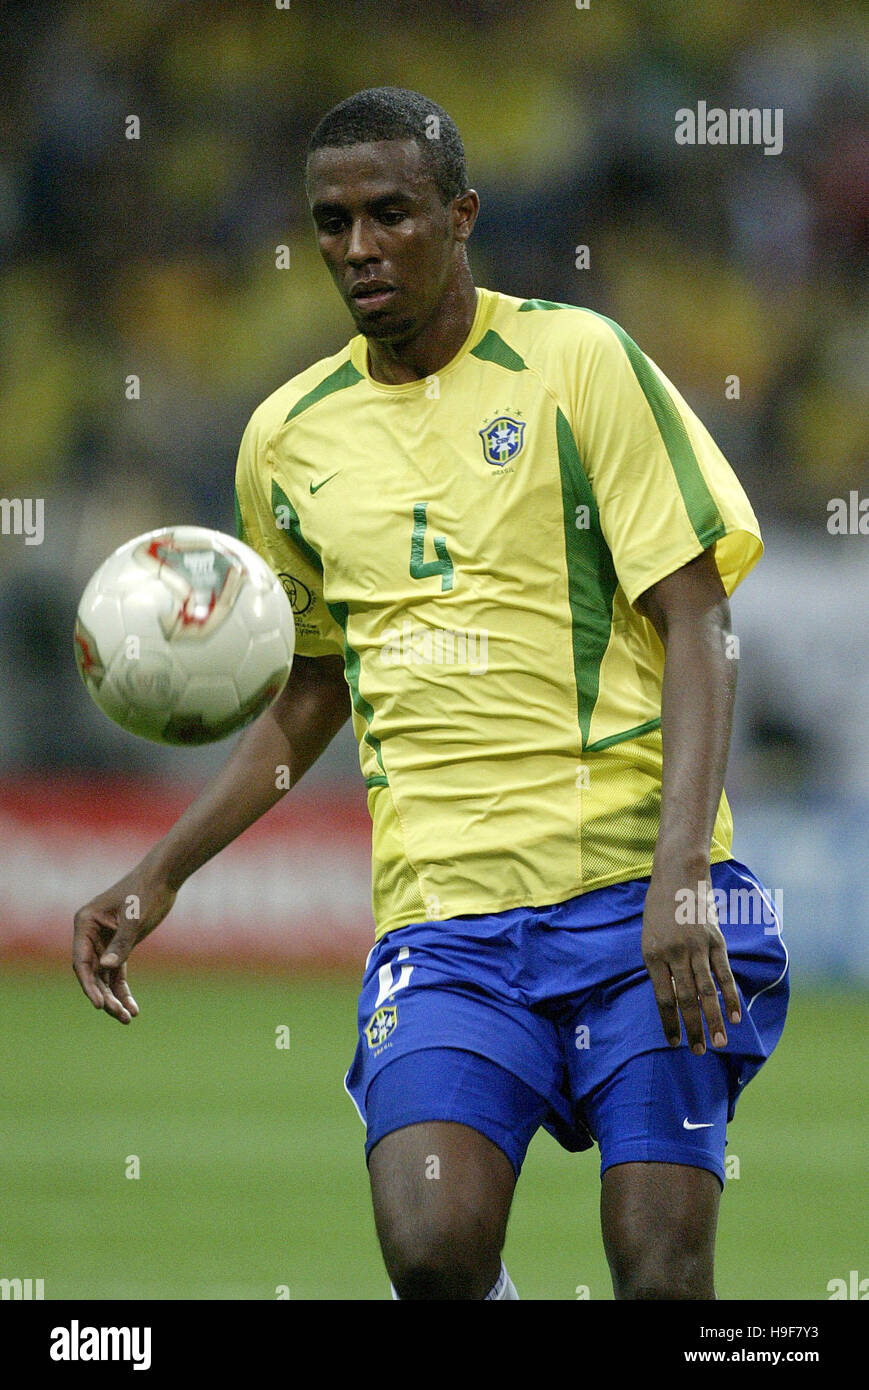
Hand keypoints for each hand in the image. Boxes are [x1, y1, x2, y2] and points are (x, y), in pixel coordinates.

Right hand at [72, 864, 176, 1023]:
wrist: (164, 877)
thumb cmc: (147, 892)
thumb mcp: (134, 919)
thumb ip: (121, 945)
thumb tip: (105, 968)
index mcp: (85, 923)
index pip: (82, 961)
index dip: (89, 985)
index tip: (100, 1005)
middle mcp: (90, 933)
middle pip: (92, 973)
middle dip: (105, 996)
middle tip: (120, 1016)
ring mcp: (104, 941)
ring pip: (105, 977)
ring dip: (115, 998)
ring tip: (128, 1018)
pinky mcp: (120, 945)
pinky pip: (117, 973)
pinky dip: (124, 990)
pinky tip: (133, 1008)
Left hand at [641, 871, 740, 1053]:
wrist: (678, 877)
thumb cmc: (659, 910)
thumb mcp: (649, 938)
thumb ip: (659, 968)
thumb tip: (671, 999)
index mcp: (653, 956)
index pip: (662, 999)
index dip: (670, 1023)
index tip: (675, 1043)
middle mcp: (674, 954)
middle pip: (685, 1000)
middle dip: (693, 1028)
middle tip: (699, 1052)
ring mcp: (697, 948)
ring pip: (707, 991)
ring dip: (714, 1020)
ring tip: (719, 1043)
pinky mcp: (716, 941)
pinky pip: (724, 974)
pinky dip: (730, 996)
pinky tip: (735, 1016)